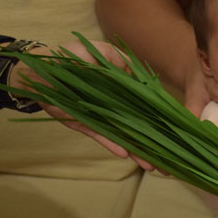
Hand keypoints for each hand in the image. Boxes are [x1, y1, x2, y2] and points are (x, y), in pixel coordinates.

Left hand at [11, 40, 155, 170]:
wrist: (39, 70)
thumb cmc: (69, 56)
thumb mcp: (99, 51)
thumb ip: (119, 60)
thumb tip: (139, 75)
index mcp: (123, 90)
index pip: (148, 108)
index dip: (162, 120)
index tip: (177, 133)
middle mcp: (116, 106)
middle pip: (140, 128)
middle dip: (154, 146)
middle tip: (168, 163)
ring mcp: (101, 117)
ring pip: (124, 137)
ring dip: (137, 151)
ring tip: (152, 166)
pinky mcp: (86, 125)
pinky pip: (102, 136)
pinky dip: (112, 144)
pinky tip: (126, 154)